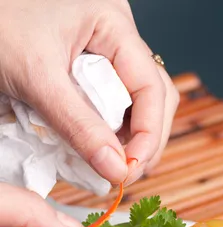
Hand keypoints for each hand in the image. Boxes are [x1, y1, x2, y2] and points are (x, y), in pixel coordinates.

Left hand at [0, 0, 178, 184]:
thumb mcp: (38, 79)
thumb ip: (79, 125)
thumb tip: (118, 169)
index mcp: (113, 23)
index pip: (151, 87)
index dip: (148, 134)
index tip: (130, 169)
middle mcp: (116, 36)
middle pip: (152, 96)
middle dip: (144, 140)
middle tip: (124, 173)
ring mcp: (104, 51)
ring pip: (134, 103)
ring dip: (127, 138)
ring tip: (110, 166)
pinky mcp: (87, 67)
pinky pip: (109, 103)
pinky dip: (106, 130)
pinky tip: (96, 149)